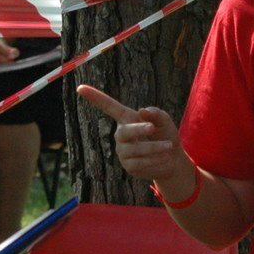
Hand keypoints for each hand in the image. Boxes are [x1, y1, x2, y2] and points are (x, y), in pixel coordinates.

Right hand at [76, 84, 196, 191]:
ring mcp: (123, 151)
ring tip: (168, 147)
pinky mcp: (129, 166)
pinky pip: (138, 163)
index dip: (95, 97)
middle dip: (138, 130)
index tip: (79, 88)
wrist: (173, 160)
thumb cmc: (166, 135)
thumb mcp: (165, 121)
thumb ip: (156, 114)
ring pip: (133, 150)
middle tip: (152, 128)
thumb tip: (142, 111)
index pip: (108, 107)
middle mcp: (121, 135)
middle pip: (123, 132)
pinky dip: (154, 159)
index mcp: (127, 118)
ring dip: (153, 147)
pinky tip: (164, 158)